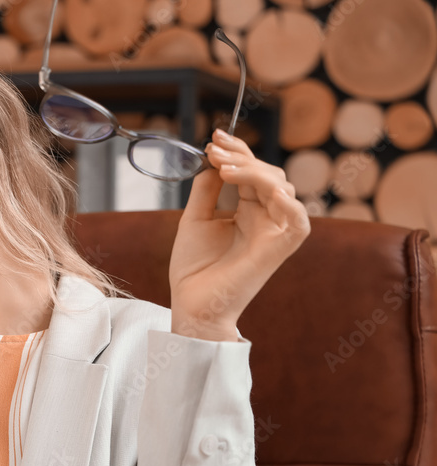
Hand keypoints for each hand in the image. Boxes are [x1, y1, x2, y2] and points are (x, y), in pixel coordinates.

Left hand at [167, 129, 310, 340]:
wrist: (192, 304)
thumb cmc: (194, 268)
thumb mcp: (195, 219)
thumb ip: (208, 189)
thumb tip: (215, 159)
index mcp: (249, 212)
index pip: (252, 173)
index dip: (237, 153)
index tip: (214, 139)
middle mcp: (267, 219)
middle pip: (268, 174)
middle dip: (242, 156)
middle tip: (214, 148)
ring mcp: (276, 232)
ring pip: (280, 186)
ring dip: (254, 170)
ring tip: (223, 167)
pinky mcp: (281, 247)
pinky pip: (296, 216)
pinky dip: (280, 196)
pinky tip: (252, 184)